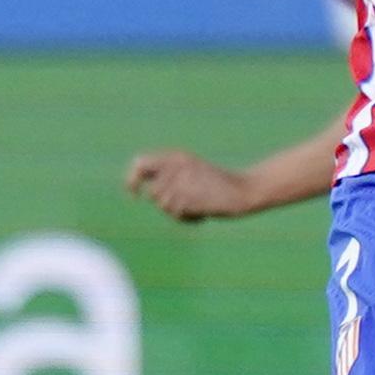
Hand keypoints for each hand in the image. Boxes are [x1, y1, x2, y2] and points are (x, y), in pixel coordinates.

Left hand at [125, 150, 253, 221]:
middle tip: (185, 205)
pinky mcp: (190, 197)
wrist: (242, 191)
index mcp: (177, 156)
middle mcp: (177, 165)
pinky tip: (202, 214)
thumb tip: (144, 190)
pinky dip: (187, 218)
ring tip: (197, 207)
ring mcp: (184, 181)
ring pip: (163, 205)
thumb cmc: (216, 184)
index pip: (140, 163)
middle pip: (152, 192)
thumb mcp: (192, 171)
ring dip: (178, 212)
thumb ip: (169, 176)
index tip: (133, 194)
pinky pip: (176, 214)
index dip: (132, 179)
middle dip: (165, 203)